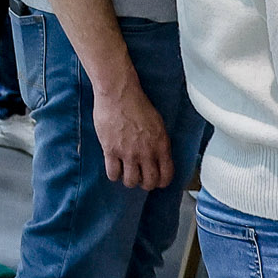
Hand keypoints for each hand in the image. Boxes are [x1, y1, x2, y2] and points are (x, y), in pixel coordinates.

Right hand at [92, 73, 172, 188]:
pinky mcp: (111, 150)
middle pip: (149, 183)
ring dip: (129, 180)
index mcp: (161, 145)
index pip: (166, 175)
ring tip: (126, 172)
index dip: (161, 182)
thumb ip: (159, 143)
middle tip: (140, 177)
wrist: (118, 93)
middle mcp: (146, 152)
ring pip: (131, 182)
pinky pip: (113, 174)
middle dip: (145, 183)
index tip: (156, 180)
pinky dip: (114, 174)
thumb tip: (159, 157)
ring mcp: (128, 152)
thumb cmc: (137, 104)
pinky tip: (114, 167)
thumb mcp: (157, 124)